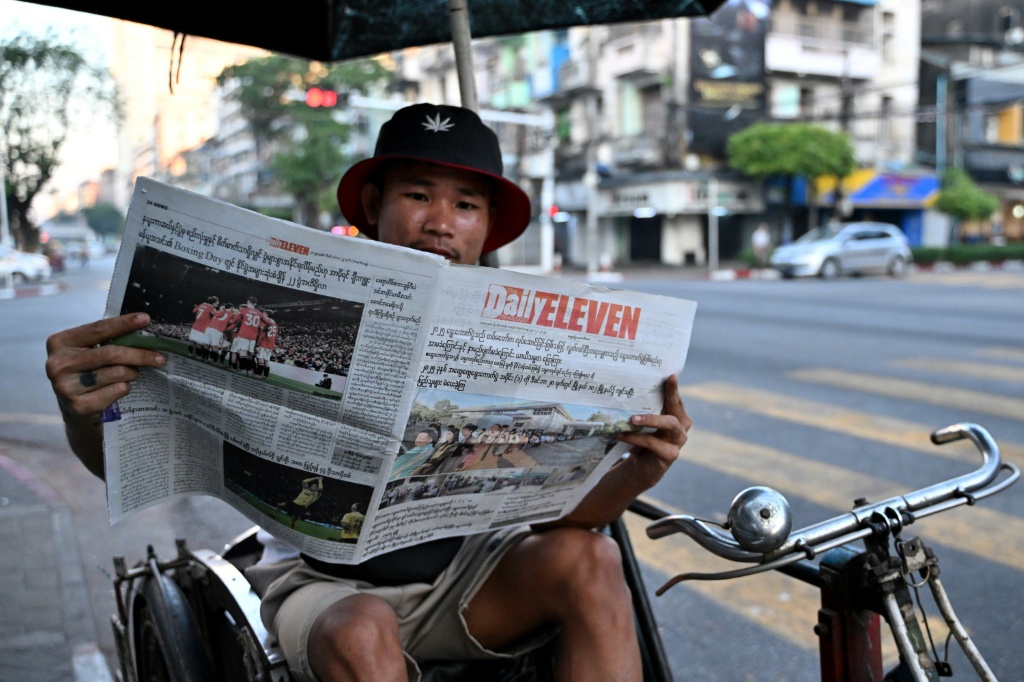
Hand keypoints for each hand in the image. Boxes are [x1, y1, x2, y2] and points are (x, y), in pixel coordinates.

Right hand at [45, 313, 164, 424]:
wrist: (74, 409)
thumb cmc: (87, 372)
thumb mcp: (88, 351)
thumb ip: (106, 340)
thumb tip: (143, 329)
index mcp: (60, 343)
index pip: (98, 329)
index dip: (124, 323)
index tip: (146, 319)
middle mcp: (58, 364)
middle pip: (111, 353)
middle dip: (139, 354)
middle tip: (160, 357)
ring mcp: (66, 387)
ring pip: (117, 373)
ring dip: (132, 373)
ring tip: (133, 374)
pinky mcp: (79, 406)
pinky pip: (117, 390)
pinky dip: (125, 388)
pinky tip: (119, 388)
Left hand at [542, 374, 690, 529]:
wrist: (640, 469)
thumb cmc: (641, 440)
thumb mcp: (643, 423)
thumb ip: (643, 409)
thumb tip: (624, 388)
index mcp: (676, 415)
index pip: (675, 399)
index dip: (673, 388)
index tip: (670, 375)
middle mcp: (681, 427)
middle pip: (677, 409)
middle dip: (670, 395)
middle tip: (662, 385)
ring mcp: (678, 442)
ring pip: (670, 425)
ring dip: (651, 419)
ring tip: (632, 418)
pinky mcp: (670, 455)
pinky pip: (653, 442)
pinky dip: (636, 437)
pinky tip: (621, 434)